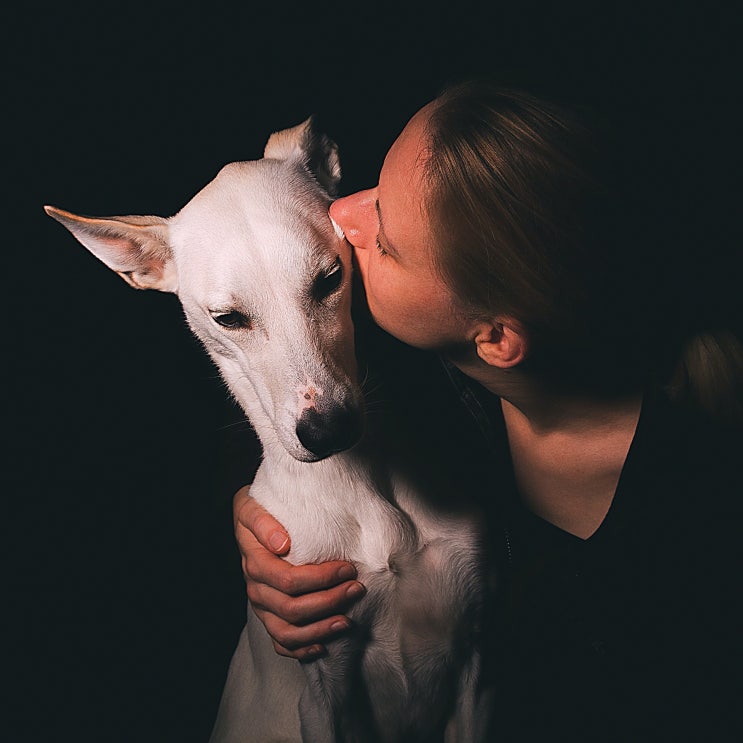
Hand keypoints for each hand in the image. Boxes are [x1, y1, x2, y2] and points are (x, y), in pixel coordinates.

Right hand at [233, 485, 365, 660]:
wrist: (247, 519)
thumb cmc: (257, 510)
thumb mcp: (251, 506)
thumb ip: (263, 522)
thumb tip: (282, 544)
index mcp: (255, 563)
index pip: (289, 581)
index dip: (321, 579)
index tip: (347, 568)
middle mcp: (256, 589)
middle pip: (292, 609)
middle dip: (329, 601)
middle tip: (356, 589)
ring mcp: (261, 606)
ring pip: (287, 632)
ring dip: (320, 630)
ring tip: (347, 621)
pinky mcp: (267, 616)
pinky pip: (280, 642)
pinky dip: (301, 649)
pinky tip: (323, 645)